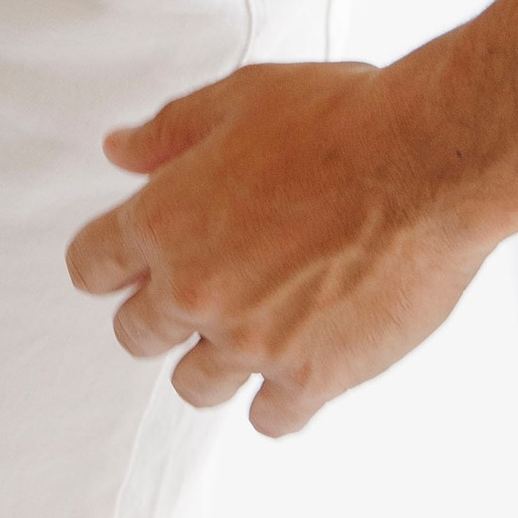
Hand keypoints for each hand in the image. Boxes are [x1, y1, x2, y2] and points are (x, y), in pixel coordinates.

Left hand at [63, 59, 499, 435]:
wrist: (426, 164)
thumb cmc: (341, 121)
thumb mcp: (238, 99)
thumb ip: (168, 133)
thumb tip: (120, 150)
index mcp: (164, 220)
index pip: (91, 266)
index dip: (109, 261)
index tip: (127, 262)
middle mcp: (196, 291)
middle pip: (134, 334)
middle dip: (158, 311)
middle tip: (200, 286)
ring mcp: (252, 343)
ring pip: (193, 386)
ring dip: (212, 358)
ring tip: (250, 325)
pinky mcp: (312, 377)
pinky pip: (269, 418)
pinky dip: (277, 397)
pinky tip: (296, 362)